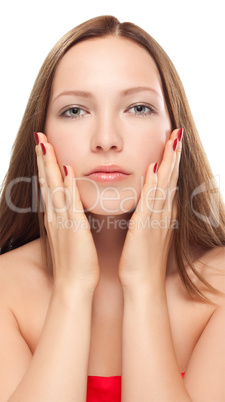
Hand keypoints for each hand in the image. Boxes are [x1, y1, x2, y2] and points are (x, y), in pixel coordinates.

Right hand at [35, 132, 99, 293]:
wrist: (74, 284)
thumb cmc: (75, 260)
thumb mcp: (70, 233)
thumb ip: (69, 217)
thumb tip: (70, 202)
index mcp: (56, 216)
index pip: (49, 185)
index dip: (46, 164)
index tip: (44, 145)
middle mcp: (55, 215)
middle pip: (46, 181)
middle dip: (43, 158)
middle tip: (39, 136)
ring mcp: (62, 221)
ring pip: (53, 187)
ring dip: (49, 165)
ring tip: (45, 143)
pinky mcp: (74, 229)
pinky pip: (69, 204)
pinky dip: (66, 186)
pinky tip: (66, 169)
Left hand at [118, 128, 182, 290]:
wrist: (142, 283)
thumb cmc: (142, 258)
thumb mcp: (150, 231)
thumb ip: (153, 214)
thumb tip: (154, 199)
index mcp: (163, 213)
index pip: (170, 182)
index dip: (172, 161)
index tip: (173, 142)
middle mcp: (164, 213)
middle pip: (172, 178)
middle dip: (175, 155)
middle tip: (177, 132)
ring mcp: (157, 219)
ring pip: (165, 185)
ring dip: (169, 162)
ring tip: (173, 140)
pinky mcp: (146, 226)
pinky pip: (151, 201)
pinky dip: (154, 184)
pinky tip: (155, 168)